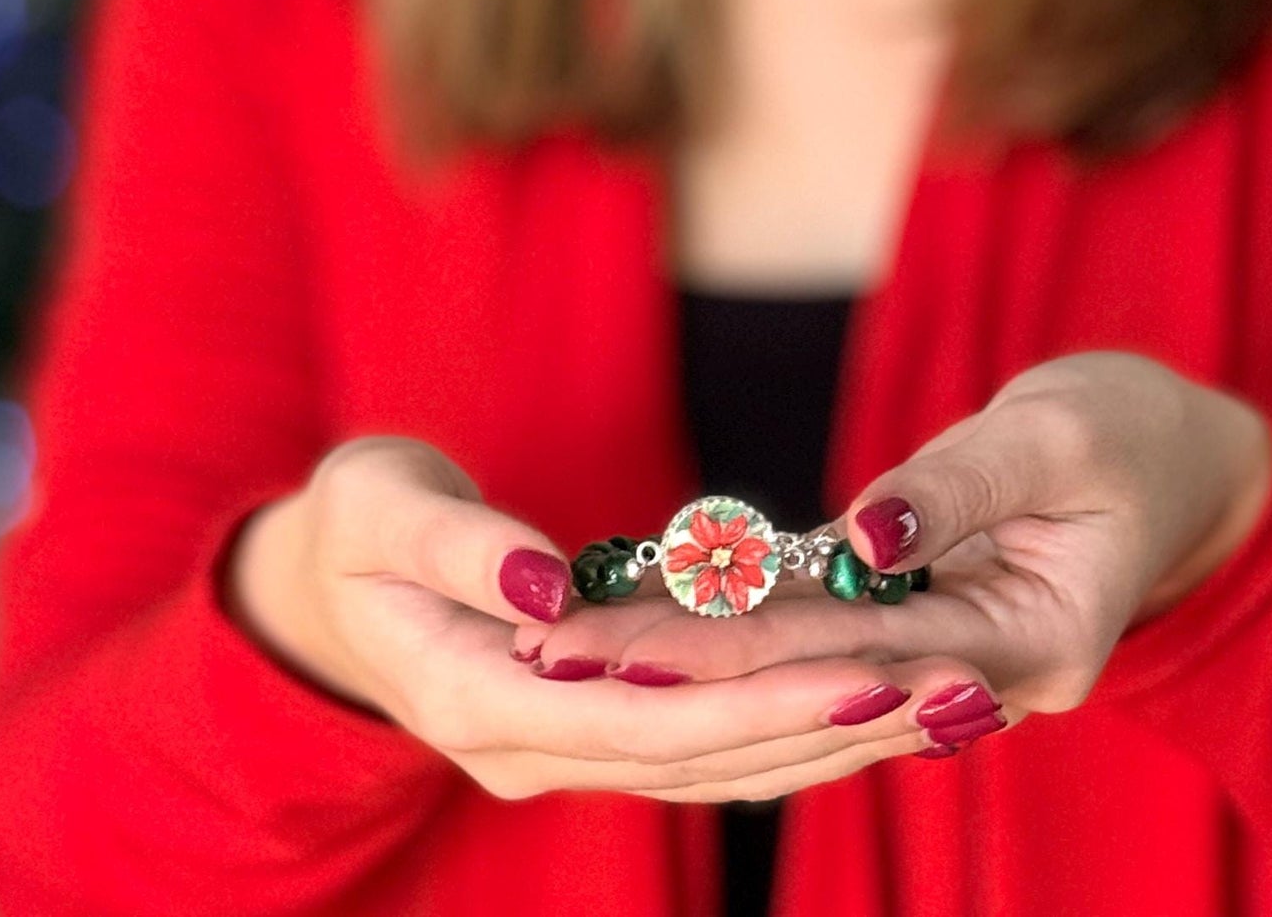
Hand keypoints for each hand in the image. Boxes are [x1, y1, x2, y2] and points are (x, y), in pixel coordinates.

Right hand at [223, 435, 1001, 801]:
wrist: (325, 580)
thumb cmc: (356, 520)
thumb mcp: (380, 503)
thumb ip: (460, 544)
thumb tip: (548, 587)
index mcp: (472, 694)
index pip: (641, 718)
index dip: (757, 702)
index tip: (864, 670)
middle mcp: (522, 747)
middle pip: (698, 759)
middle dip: (827, 727)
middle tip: (947, 690)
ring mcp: (554, 750)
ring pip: (710, 767)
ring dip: (826, 742)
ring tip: (940, 706)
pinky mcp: (585, 730)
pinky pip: (697, 746)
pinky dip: (783, 732)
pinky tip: (863, 705)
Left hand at [511, 354, 1271, 753]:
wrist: (1176, 464)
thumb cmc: (1128, 435)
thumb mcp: (1059, 437)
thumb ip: (960, 485)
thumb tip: (863, 532)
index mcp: (1036, 648)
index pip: (860, 654)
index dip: (738, 648)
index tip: (627, 644)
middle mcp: (985, 686)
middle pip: (811, 683)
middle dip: (679, 670)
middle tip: (556, 652)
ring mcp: (954, 671)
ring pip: (803, 678)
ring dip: (688, 664)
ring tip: (571, 646)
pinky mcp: (923, 640)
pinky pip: (819, 648)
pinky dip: (736, 635)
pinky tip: (647, 626)